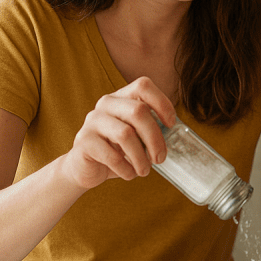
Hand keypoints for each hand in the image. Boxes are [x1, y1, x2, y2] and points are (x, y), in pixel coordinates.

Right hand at [60, 77, 175, 190]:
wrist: (86, 169)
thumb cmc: (117, 150)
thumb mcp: (137, 136)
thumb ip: (151, 128)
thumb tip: (176, 134)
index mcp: (121, 97)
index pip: (143, 85)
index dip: (162, 103)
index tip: (171, 124)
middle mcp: (106, 104)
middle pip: (138, 111)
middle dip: (155, 138)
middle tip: (160, 158)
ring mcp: (93, 121)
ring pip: (125, 134)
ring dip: (140, 157)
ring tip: (144, 170)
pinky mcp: (84, 141)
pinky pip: (111, 155)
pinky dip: (126, 169)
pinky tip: (129, 174)